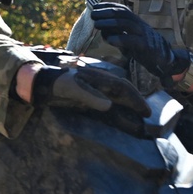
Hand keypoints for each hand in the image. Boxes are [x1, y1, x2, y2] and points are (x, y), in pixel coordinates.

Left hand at [31, 65, 150, 116]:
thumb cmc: (58, 84)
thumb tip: (109, 105)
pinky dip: (118, 107)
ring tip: (139, 115)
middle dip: (136, 101)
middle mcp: (100, 81)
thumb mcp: (73, 89)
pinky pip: (109, 99)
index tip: (146, 111)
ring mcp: (96, 87)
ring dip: (129, 104)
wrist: (44, 81)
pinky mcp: (91, 93)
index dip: (136, 99)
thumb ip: (90, 96)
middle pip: (123, 90)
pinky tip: (121, 114)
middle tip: (148, 115)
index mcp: (99, 78)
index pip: (123, 87)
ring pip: (118, 95)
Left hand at [90, 2, 189, 83]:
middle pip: (122, 14)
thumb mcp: (131, 39)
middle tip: (92, 14)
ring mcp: (143, 35)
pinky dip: (119, 38)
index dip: (108, 6)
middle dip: (106, 12)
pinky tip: (109, 39)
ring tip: (96, 24)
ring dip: (109, 22)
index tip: (95, 6)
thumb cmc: (144, 49)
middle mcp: (140, 25)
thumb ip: (119, 34)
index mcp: (136, 22)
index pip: (122, 9)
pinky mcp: (145, 46)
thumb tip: (103, 31)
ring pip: (126, 23)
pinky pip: (131, 40)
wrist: (165, 59)